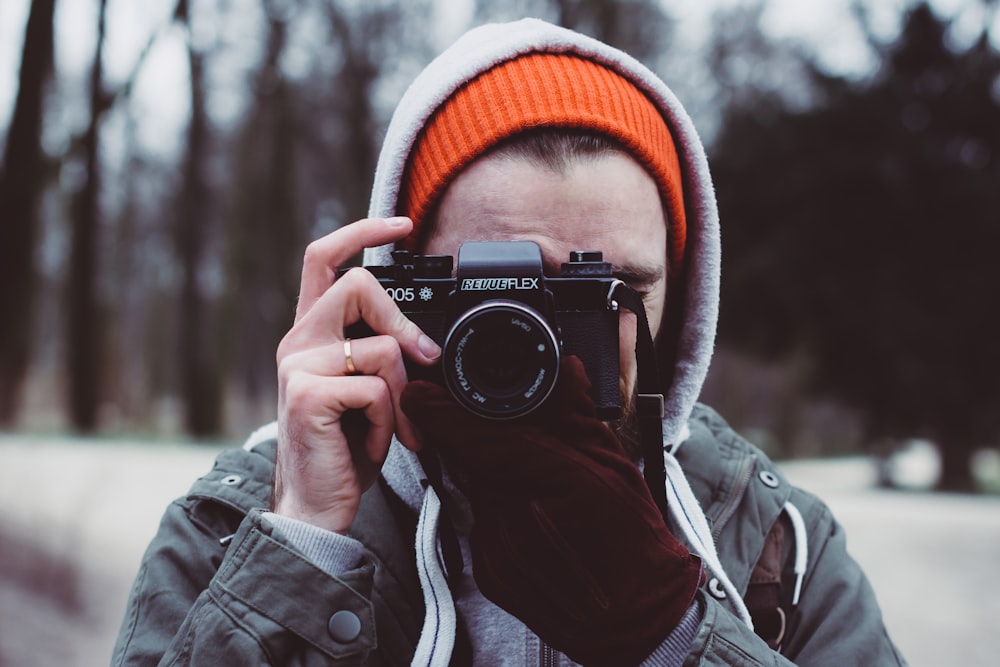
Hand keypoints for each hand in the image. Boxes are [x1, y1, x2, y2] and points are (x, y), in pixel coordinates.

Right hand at [273, 217, 440, 533]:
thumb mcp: (366, 393)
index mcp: (310, 334)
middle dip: (401, 320)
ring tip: (394, 429)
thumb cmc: (344, 451)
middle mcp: (297, 342)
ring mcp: (297, 367)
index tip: (400, 223)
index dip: (360, 232)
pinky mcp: (306, 395)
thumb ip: (380, 356)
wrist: (316, 507)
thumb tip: (422, 341)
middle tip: (423, 361)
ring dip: (403, 395)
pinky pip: (376, 390)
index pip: (323, 258)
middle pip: (356, 284)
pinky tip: (375, 444)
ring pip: (380, 347)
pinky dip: (390, 422)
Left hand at [401, 357, 701, 665]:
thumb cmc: (633, 539)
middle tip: (491, 428)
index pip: (482, 439)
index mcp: (554, 482)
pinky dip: (496, 509)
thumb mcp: (614, 465)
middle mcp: (518, 517)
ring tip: (531, 482)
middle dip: (472, 439)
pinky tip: (528, 514)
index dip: (444, 414)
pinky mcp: (490, 572)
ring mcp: (500, 549)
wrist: (632, 615)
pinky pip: (482, 523)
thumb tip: (566, 368)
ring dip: (489, 475)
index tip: (420, 392)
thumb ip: (578, 415)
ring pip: (476, 491)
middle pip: (473, 461)